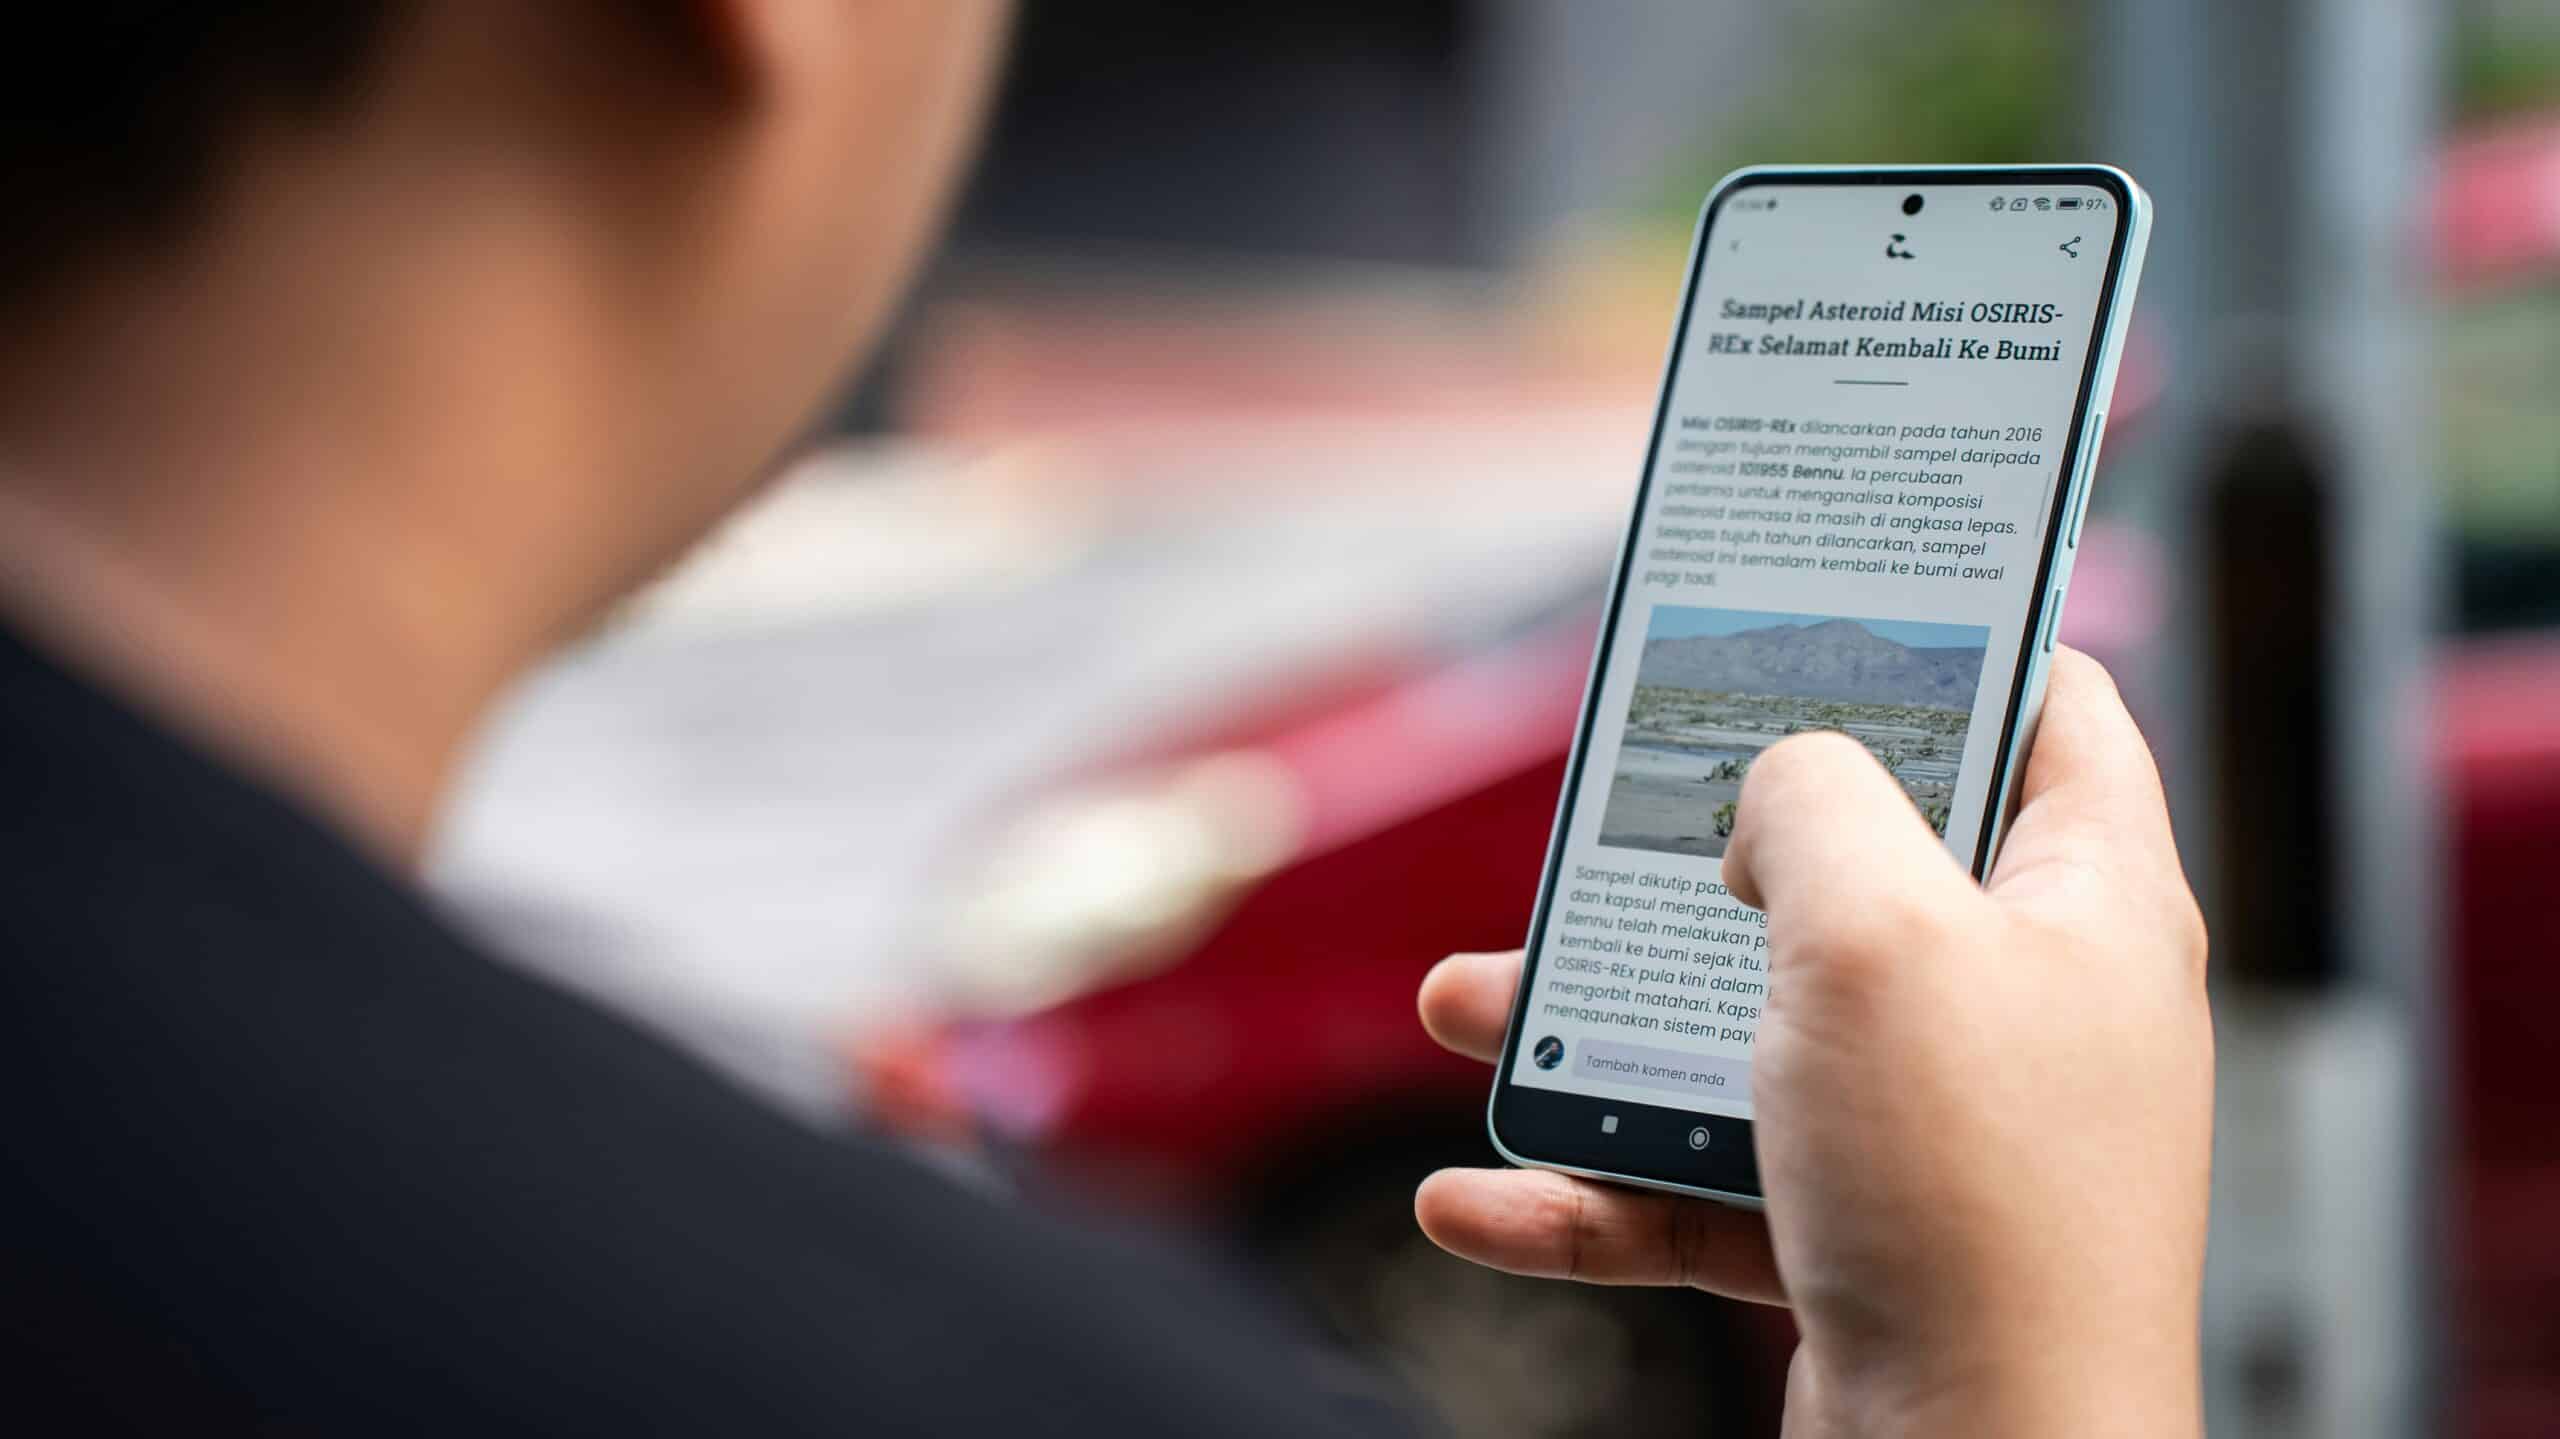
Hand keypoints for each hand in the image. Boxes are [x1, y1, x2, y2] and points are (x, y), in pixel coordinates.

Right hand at [1415, 650, 2209, 1436]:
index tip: (1830, 598)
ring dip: (1598, 1022)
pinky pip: (1705, 1183)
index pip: (2046, 706)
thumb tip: (1781, 792)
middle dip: (1703, 844)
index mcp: (2086, 899)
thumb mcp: (1876, 933)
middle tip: (1617, 800)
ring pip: (1747, 1028)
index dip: (1949, 636)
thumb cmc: (1966, 1196)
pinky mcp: (1860, 1236)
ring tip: (1465, 1003)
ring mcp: (1939, 1128)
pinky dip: (1592, 1187)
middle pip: (1855, 868)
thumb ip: (1813, 801)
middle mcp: (2023, 1004)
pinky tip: (1476, 1197)